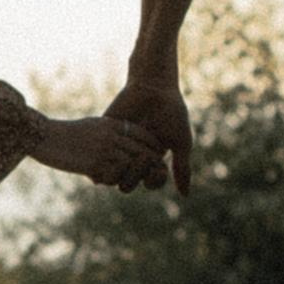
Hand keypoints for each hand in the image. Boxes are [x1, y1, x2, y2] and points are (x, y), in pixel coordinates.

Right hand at [33, 112, 169, 191]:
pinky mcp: (93, 163)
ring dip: (134, 175)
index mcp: (111, 124)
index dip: (153, 146)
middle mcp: (111, 135)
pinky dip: (115, 180)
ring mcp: (103, 149)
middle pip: (142, 150)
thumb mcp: (92, 126)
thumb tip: (122, 139)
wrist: (43, 137)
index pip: (142, 134)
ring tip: (132, 181)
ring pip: (132, 165)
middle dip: (151, 163)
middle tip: (155, 173)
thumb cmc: (66, 133)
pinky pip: (114, 176)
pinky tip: (108, 182)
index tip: (158, 155)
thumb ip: (109, 131)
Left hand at [107, 78, 193, 196]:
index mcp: (152, 161)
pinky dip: (102, 159)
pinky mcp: (105, 136)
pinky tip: (110, 154)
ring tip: (126, 159)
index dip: (154, 181)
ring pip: (112, 173)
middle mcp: (134, 158)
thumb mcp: (180, 141)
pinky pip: (99, 155)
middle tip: (143, 159)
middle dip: (135, 176)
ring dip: (119, 171)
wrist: (153, 87)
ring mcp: (119, 148)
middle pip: (129, 182)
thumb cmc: (171, 112)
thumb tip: (185, 196)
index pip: (150, 182)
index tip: (160, 169)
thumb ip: (182, 167)